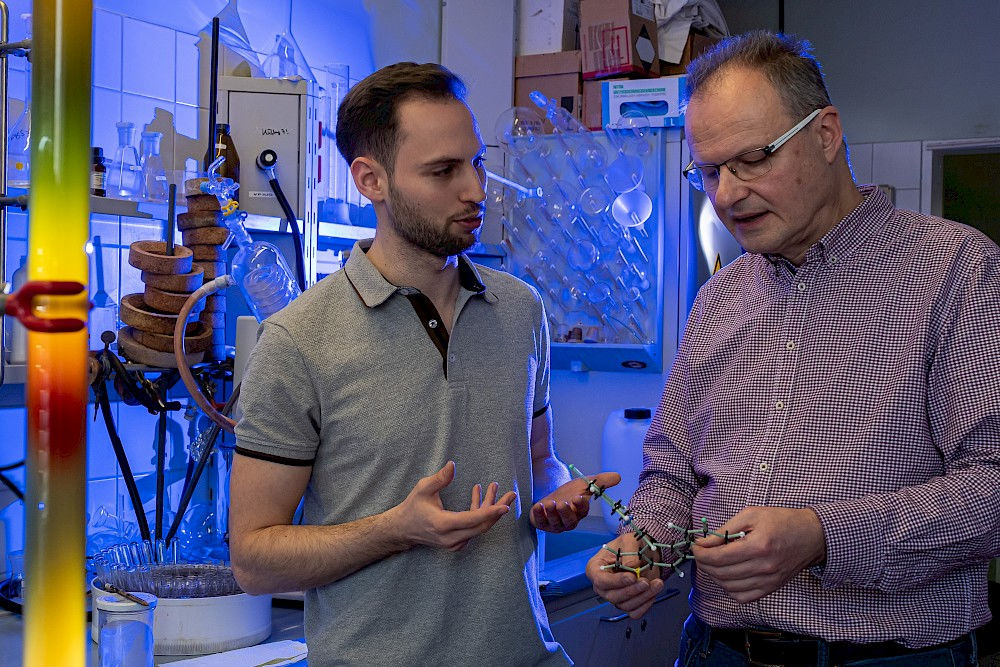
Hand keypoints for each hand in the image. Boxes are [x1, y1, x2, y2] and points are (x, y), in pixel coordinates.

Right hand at [389, 461, 516, 551]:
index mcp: (443, 525)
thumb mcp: (423, 489)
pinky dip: (479, 513)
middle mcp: (451, 538)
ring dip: (489, 508)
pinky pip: (473, 529)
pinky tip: (478, 495)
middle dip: (498, 510)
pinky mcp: (457, 543)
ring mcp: (454, 543)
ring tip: (494, 487)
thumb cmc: (413, 507)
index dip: (490, 513)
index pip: (472, 520)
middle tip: (511, 494)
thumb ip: (439, 478)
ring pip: (479, 527)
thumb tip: (452, 465)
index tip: (505, 507)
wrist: (403, 529)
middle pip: (482, 525)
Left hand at [530, 471, 620, 532]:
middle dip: (566, 513)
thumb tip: (619, 476)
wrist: (549, 493)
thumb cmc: (569, 492)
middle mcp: (568, 521)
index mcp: (579, 513)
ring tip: (550, 503)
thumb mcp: (583, 484)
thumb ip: (600, 481)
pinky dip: (538, 515)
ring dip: (552, 513)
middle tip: (562, 503)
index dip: (580, 505)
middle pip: (569, 521)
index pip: (582, 511)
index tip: (578, 497)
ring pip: (555, 522)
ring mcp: (554, 523)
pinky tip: (537, 506)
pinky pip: (540, 522)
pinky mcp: (541, 523)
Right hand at [585, 533, 665, 618]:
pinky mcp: (627, 604)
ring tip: (657, 583)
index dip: (616, 581)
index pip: (601, 580)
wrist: (642, 553)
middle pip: (613, 596)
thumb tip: (632, 567)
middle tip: (646, 581)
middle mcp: (603, 586)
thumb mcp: (628, 541)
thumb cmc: (629, 546)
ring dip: (643, 596)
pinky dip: (645, 605)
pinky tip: (653, 593)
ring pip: (626, 605)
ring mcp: (614, 597)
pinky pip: (635, 612)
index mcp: (596, 569)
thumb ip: (629, 553)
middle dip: (632, 590)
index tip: (632, 577)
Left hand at [691, 506, 826, 602]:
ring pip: (729, 587)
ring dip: (715, 576)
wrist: (811, 536)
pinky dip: (730, 588)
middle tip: (702, 553)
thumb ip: (725, 529)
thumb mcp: (751, 515)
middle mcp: (764, 567)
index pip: (719, 558)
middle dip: (704, 564)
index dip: (701, 553)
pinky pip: (743, 597)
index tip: (696, 546)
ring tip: (715, 562)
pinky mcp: (771, 589)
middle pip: (721, 574)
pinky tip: (729, 575)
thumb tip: (704, 542)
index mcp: (758, 546)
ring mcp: (768, 581)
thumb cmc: (781, 521)